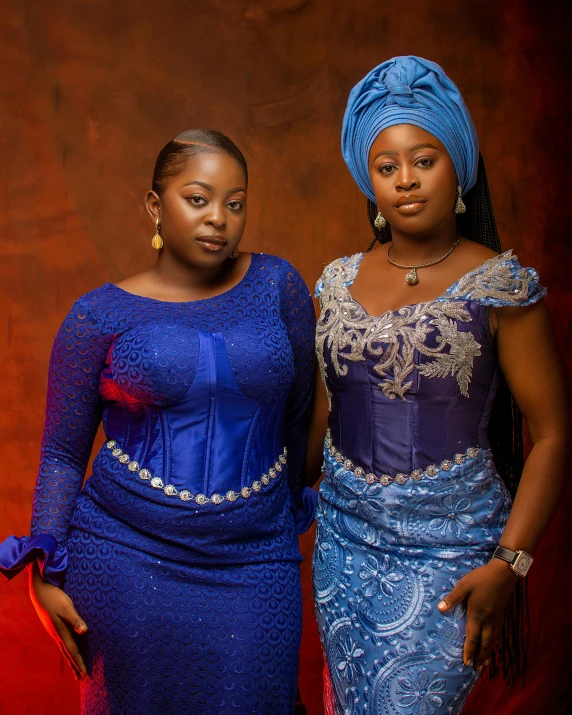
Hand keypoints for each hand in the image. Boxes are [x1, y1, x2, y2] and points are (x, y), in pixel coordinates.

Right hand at [28, 562, 87, 679]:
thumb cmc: (55, 598)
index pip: (72, 651)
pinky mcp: (54, 626)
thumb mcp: (67, 607)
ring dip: (71, 658)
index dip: (79, 662)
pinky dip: (68, 649)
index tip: (85, 674)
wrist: (40, 591)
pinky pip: (63, 641)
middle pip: (68, 653)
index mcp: (61, 632)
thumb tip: (84, 632)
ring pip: (65, 648)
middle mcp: (57, 634)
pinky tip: (69, 649)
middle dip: (75, 665)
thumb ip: (75, 620)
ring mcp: (55, 631)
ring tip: (75, 669)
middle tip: (81, 678)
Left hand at [437, 558, 517, 671]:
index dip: (469, 651)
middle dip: (480, 657)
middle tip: (477, 670)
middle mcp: (488, 620)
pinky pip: (497, 633)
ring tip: (485, 662)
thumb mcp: (464, 585)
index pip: (472, 638)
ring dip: (488, 652)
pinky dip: (494, 642)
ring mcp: (496, 618)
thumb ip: (453, 598)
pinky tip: (492, 643)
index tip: (466, 663)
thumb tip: (440, 609)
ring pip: (492, 640)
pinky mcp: (501, 614)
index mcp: (477, 615)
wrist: (504, 573)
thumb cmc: (482, 578)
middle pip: (485, 644)